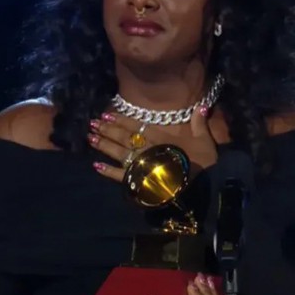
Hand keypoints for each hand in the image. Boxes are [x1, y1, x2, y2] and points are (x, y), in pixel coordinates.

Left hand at [89, 105, 217, 181]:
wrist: (201, 188)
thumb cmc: (203, 164)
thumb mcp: (205, 141)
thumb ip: (199, 123)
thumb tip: (201, 106)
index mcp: (162, 139)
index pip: (137, 126)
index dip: (121, 120)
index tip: (106, 114)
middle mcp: (148, 149)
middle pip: (124, 137)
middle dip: (107, 129)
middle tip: (92, 123)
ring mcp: (142, 165)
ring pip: (119, 152)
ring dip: (103, 145)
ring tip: (90, 138)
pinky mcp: (139, 182)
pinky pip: (120, 175)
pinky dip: (108, 171)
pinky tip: (96, 165)